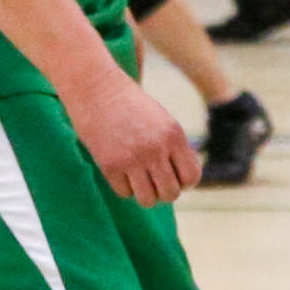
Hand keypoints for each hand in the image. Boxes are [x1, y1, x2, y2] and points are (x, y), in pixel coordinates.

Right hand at [65, 65, 200, 202]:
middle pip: (170, 193)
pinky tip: (121, 171)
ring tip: (139, 181)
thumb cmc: (132, 106)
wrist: (98, 89)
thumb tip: (184, 183)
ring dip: (145, 194)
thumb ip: (175, 149)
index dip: (184, 183)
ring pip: (147, 200)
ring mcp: (132, 159)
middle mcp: (155, 149)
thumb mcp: (163, 121)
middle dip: (164, 192)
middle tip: (155, 181)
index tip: (175, 177)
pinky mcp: (110, 166)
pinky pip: (124, 193)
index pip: (191, 177)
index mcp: (174, 136)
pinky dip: (124, 187)